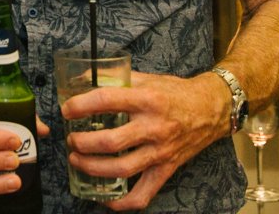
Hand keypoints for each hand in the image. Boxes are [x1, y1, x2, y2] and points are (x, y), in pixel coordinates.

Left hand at [60, 71, 225, 210]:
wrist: (211, 108)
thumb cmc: (175, 92)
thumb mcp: (145, 78)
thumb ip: (113, 78)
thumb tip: (78, 78)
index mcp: (146, 99)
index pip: (106, 101)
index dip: (80, 106)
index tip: (67, 110)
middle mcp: (154, 127)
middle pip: (110, 142)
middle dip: (82, 143)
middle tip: (71, 139)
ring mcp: (161, 151)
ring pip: (122, 168)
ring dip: (93, 168)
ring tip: (77, 160)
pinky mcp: (167, 168)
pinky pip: (144, 193)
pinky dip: (123, 202)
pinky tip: (105, 198)